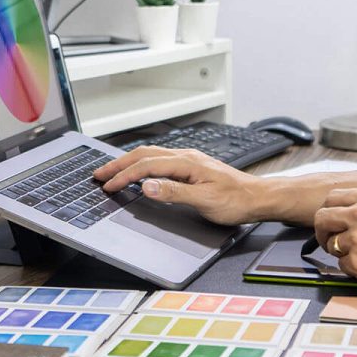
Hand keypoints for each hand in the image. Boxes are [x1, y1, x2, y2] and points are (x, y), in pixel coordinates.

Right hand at [93, 146, 264, 225]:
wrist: (258, 197)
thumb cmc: (236, 201)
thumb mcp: (204, 201)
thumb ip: (174, 193)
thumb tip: (146, 185)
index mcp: (187, 163)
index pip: (146, 166)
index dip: (123, 175)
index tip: (107, 185)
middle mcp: (186, 157)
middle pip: (145, 154)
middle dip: (119, 163)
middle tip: (99, 173)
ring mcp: (190, 160)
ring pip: (152, 155)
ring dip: (130, 162)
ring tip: (113, 170)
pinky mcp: (193, 166)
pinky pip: (161, 160)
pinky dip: (143, 164)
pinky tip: (141, 171)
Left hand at [313, 187, 356, 298]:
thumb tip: (346, 211)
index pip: (332, 198)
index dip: (328, 212)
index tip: (331, 222)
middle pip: (321, 218)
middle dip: (323, 232)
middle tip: (330, 241)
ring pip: (332, 245)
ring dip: (343, 253)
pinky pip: (343, 265)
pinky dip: (354, 268)